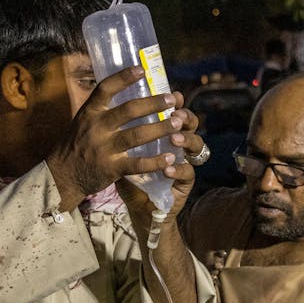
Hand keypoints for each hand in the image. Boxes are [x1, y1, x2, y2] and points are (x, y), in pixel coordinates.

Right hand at [47, 67, 181, 209]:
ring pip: (137, 135)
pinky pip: (137, 164)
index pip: (106, 88)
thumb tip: (130, 90)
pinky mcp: (111, 168)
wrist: (63, 175)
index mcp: (90, 112)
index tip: (142, 69)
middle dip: (153, 103)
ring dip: (160, 128)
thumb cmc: (78, 144)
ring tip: (178, 123)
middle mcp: (97, 127)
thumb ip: (103, 109)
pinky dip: (155, 162)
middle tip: (172, 100)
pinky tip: (170, 158)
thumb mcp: (84, 121)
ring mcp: (104, 148)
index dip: (124, 77)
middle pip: (129, 110)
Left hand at [117, 102, 205, 222]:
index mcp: (164, 133)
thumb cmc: (129, 176)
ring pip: (196, 145)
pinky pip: (188, 172)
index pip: (175, 112)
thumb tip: (107, 109)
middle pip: (190, 125)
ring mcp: (184, 162)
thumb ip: (119, 134)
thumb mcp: (121, 152)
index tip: (174, 95)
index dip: (177, 103)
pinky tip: (167, 168)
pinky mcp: (185, 182)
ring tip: (174, 139)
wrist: (138, 207)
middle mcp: (177, 145)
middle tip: (176, 114)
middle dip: (185, 117)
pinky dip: (178, 169)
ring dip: (186, 139)